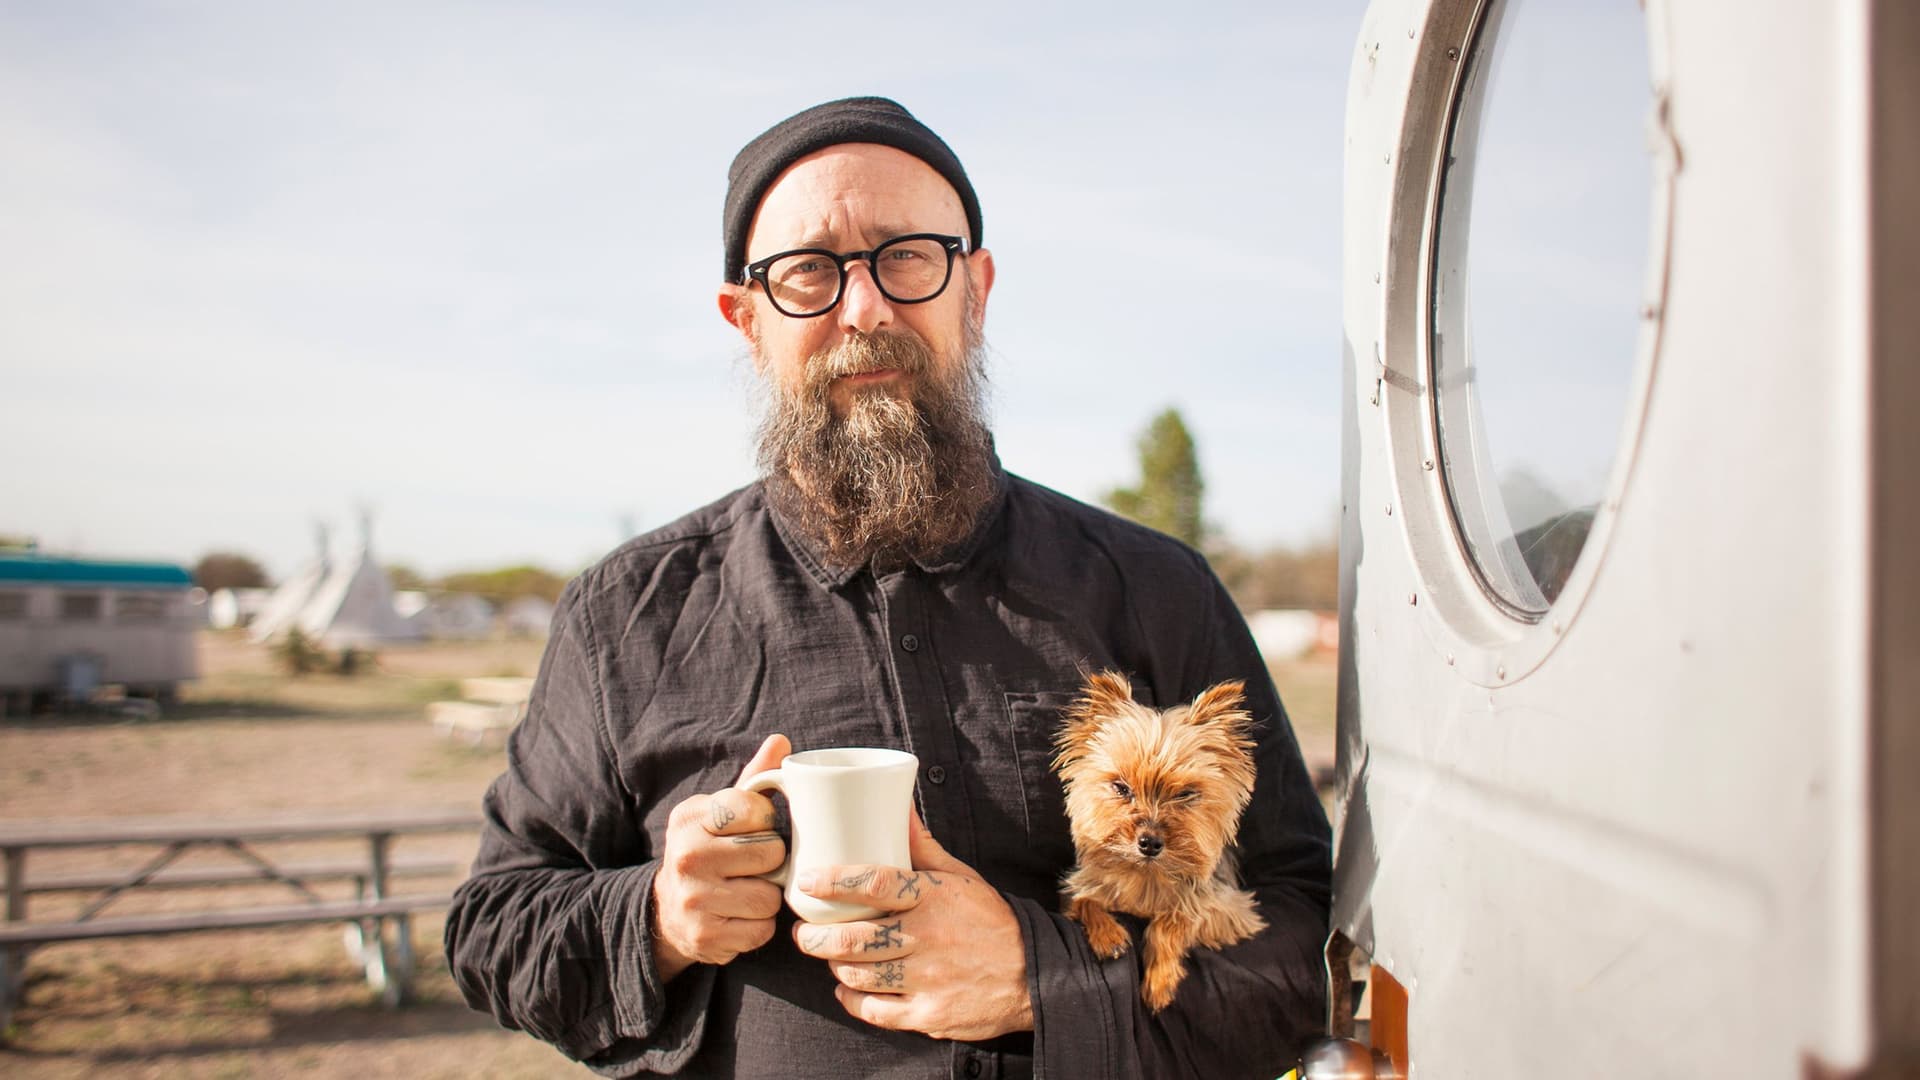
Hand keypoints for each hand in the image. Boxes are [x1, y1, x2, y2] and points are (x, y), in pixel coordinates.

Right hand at [651, 734, 790, 982]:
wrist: (668, 911)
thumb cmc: (708, 851)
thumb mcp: (721, 812)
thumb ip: (753, 778)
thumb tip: (781, 741)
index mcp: (690, 817)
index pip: (756, 809)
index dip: (765, 821)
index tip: (751, 828)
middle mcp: (687, 856)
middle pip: (770, 854)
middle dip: (771, 861)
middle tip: (752, 864)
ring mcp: (694, 899)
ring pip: (769, 896)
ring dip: (767, 896)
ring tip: (746, 889)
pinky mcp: (705, 936)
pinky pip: (762, 930)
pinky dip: (759, 926)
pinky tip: (739, 916)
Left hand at [791, 807, 1032, 1040]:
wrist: (1033, 975)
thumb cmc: (990, 921)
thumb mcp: (961, 877)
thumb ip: (923, 847)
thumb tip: (899, 804)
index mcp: (933, 897)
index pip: (873, 883)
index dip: (833, 882)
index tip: (807, 881)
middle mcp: (926, 937)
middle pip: (852, 939)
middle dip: (815, 937)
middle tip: (803, 931)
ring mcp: (927, 979)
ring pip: (858, 974)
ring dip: (833, 965)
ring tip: (827, 955)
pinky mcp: (928, 1014)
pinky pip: (875, 1010)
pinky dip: (852, 999)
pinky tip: (846, 986)